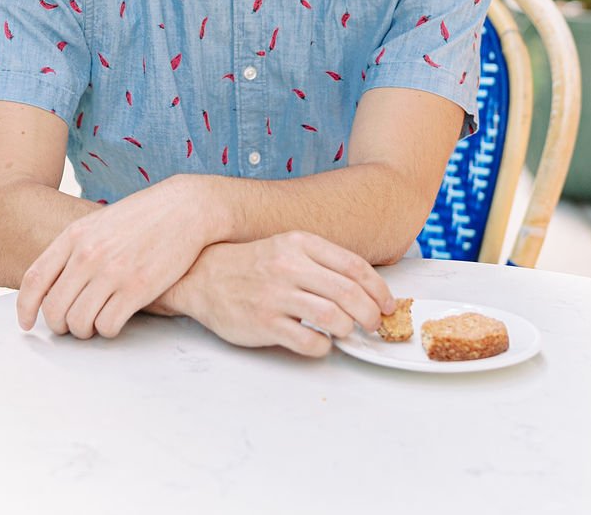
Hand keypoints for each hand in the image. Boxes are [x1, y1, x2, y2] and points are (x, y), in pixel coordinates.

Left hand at [16, 176, 208, 338]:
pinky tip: (116, 319)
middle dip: (59, 325)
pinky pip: (108, 326)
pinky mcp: (137, 288)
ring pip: (79, 323)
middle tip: (71, 326)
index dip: (25, 307)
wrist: (184, 208)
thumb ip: (75, 248)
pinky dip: (108, 330)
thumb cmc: (142, 217)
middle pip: (54, 308)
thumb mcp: (99, 223)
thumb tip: (52, 282)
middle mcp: (88, 254)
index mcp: (75, 235)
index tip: (26, 323)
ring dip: (84, 331)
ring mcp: (112, 271)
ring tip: (95, 323)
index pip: (35, 278)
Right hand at [167, 230, 394, 354]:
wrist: (203, 276)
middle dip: (371, 314)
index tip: (388, 303)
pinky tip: (320, 342)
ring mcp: (275, 294)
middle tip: (374, 324)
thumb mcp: (286, 248)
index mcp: (299, 243)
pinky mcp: (263, 322)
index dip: (379, 289)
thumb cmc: (251, 265)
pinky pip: (308, 341)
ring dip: (349, 329)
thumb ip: (321, 263)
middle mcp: (289, 265)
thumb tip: (365, 288)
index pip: (354, 266)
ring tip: (346, 332)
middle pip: (349, 293)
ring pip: (333, 317)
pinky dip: (323, 347)